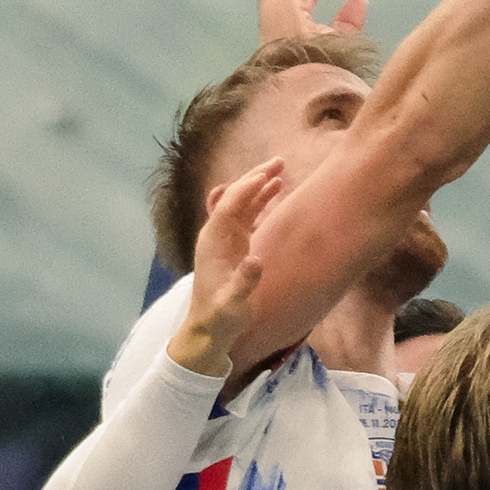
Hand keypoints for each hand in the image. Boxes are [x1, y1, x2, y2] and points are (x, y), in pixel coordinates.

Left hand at [171, 157, 289, 372]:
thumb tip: (256, 260)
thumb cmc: (219, 318)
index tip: (267, 173)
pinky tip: (275, 189)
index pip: (230, 206)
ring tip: (281, 168)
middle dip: (255, 177)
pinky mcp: (235, 244)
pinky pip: (248, 214)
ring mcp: (226, 238)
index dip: (247, 188)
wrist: (209, 329)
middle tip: (279, 161)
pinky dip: (261, 199)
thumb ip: (244, 283)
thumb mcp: (231, 304)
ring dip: (260, 184)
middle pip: (235, 197)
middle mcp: (217, 234)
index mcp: (212, 242)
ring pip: (243, 202)